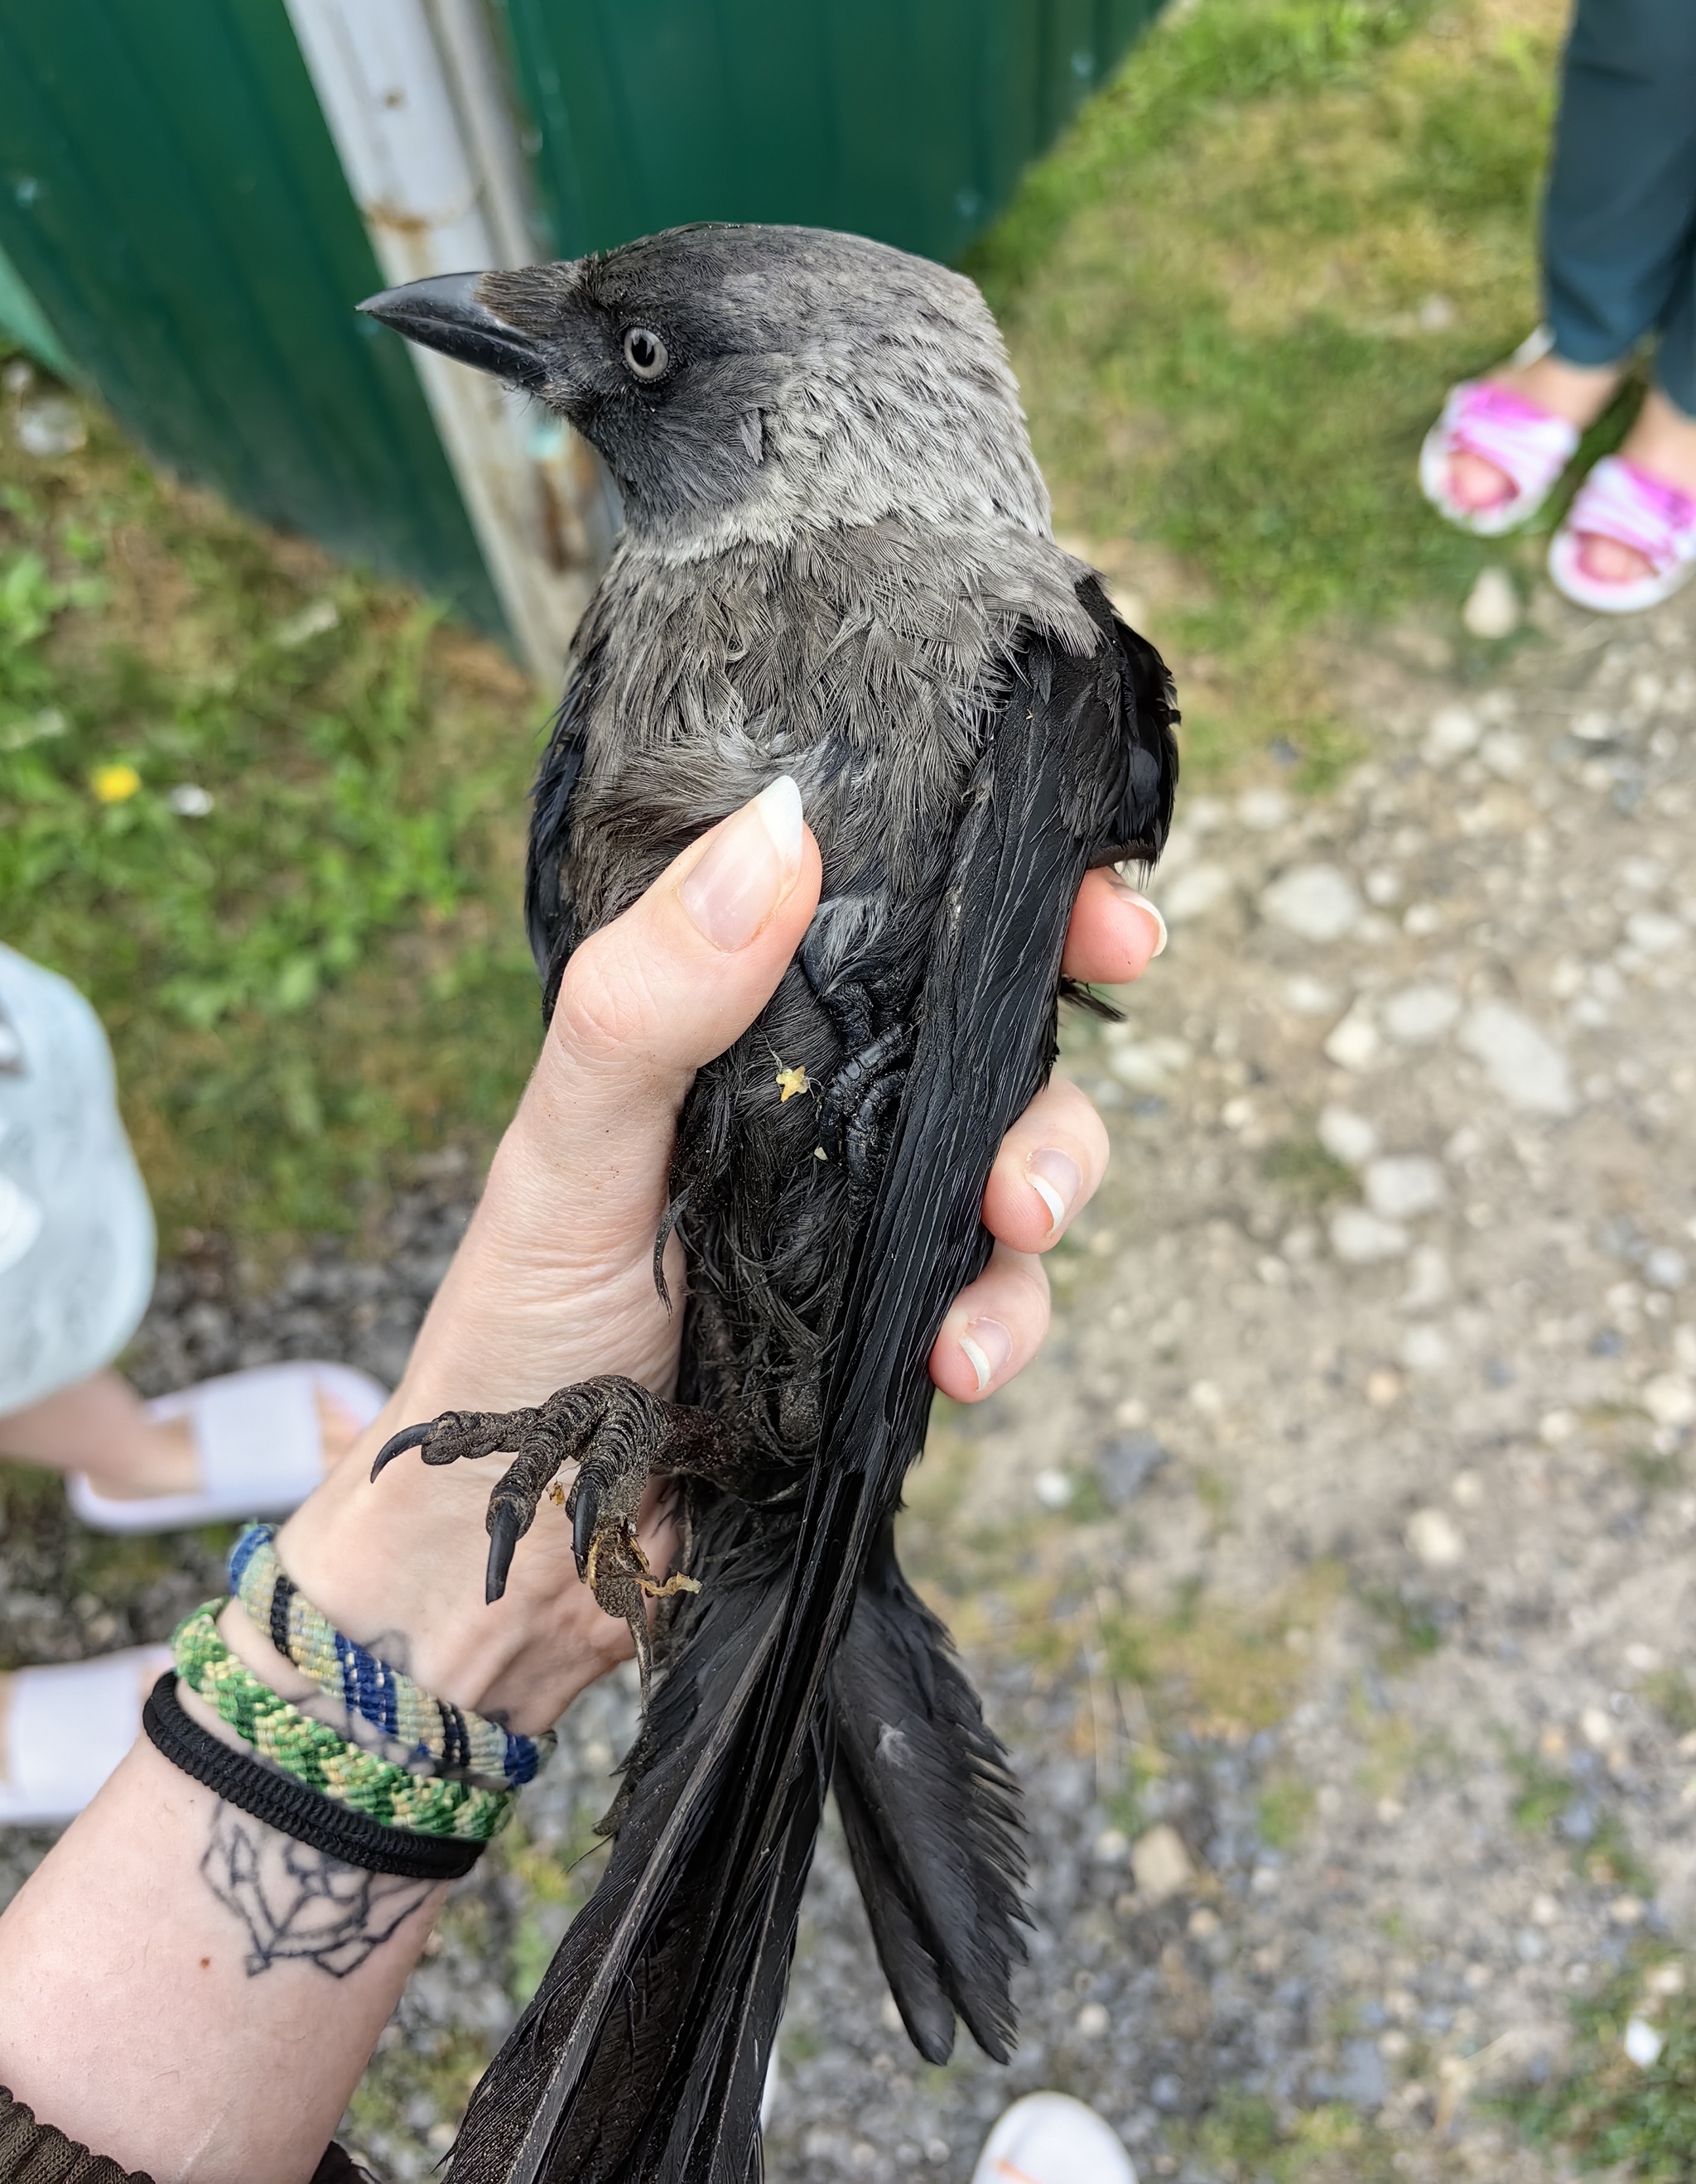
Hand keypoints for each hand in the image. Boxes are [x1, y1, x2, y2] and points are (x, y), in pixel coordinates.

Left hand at [271, 788, 1164, 1734]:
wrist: (524, 1541)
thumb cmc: (516, 1326)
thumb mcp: (566, 1149)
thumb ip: (649, 1000)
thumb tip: (782, 826)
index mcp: (745, 1031)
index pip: (896, 929)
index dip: (1009, 900)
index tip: (1096, 905)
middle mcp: (824, 1114)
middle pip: (991, 1049)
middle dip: (1056, 1056)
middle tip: (1081, 1078)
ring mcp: (868, 1226)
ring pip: (1017, 1171)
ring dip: (1049, 1183)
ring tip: (1017, 1226)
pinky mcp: (892, 1335)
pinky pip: (995, 1304)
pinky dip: (1005, 1324)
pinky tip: (957, 1364)